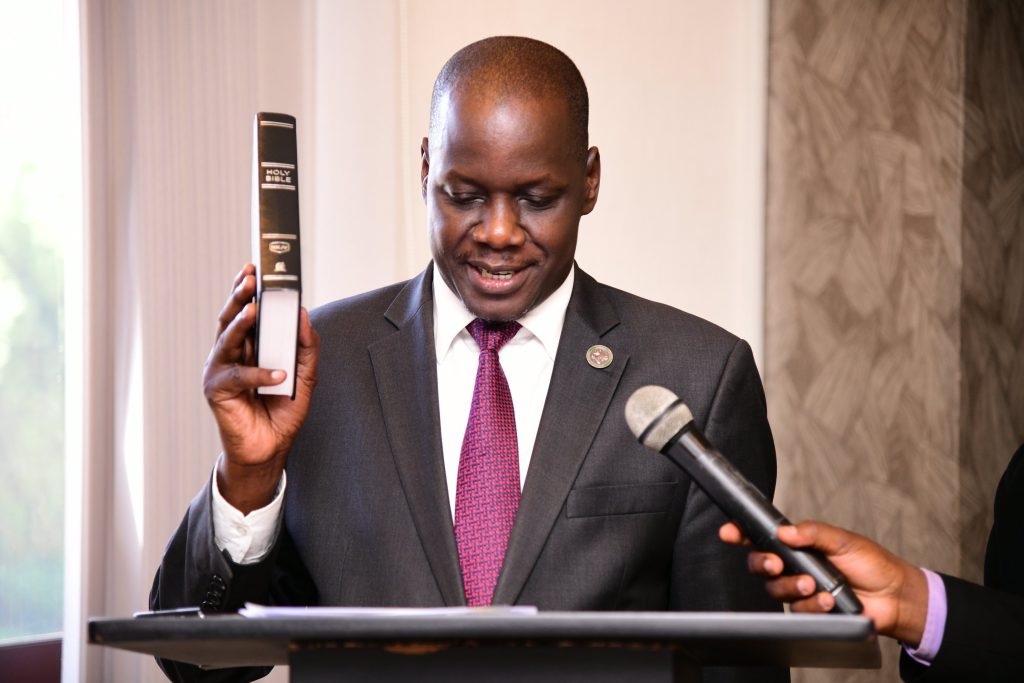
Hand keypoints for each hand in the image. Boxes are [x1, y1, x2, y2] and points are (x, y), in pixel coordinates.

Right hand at [202, 264, 319, 512]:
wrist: (269, 449)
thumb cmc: (282, 411)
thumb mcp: (305, 375)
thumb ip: (306, 346)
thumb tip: (303, 314)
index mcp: (248, 345)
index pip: (246, 310)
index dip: (248, 289)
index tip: (257, 267)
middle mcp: (230, 353)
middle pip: (232, 318)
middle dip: (240, 296)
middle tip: (251, 278)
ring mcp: (220, 369)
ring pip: (228, 339)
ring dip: (241, 322)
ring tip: (255, 308)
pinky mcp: (217, 390)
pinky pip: (239, 376)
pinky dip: (260, 374)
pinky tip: (278, 376)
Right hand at [719, 520, 928, 645]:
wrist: (894, 597)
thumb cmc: (872, 564)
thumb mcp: (843, 540)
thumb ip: (813, 533)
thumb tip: (784, 531)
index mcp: (798, 544)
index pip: (763, 537)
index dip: (742, 533)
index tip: (730, 532)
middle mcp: (794, 566)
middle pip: (760, 565)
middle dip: (763, 563)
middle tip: (778, 564)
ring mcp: (800, 589)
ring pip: (775, 589)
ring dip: (792, 586)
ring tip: (814, 585)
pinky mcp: (810, 611)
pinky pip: (796, 610)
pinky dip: (812, 605)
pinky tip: (828, 600)